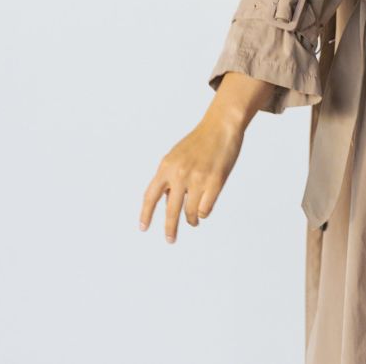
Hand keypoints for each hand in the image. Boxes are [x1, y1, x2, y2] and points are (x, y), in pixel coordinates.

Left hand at [139, 118, 244, 242]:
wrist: (222, 125)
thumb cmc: (200, 140)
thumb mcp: (177, 155)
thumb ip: (170, 177)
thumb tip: (170, 202)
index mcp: (166, 166)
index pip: (150, 196)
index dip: (146, 214)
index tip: (143, 228)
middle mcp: (180, 174)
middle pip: (170, 211)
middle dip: (170, 229)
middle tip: (170, 239)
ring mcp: (198, 179)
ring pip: (190, 213)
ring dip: (191, 220)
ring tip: (193, 221)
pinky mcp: (215, 182)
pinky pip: (205, 209)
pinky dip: (204, 212)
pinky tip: (205, 206)